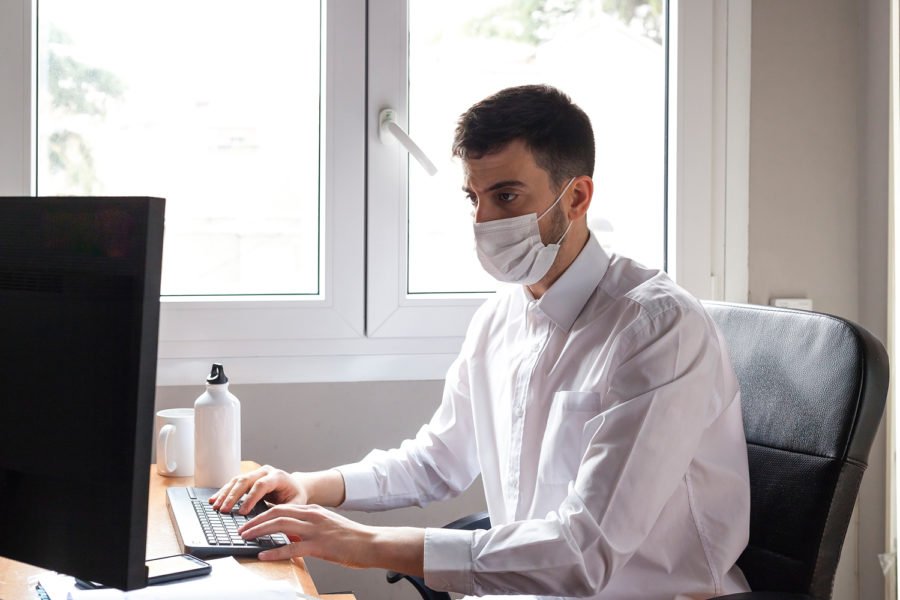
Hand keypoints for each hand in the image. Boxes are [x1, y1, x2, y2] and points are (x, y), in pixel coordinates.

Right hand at [209, 465, 305, 514]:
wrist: (295, 486)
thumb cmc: (296, 496)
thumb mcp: (296, 503)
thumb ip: (286, 511)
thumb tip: (274, 523)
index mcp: (278, 476)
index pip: (261, 485)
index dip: (250, 498)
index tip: (242, 512)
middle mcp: (265, 471)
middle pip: (245, 480)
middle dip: (233, 496)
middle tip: (224, 510)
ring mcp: (256, 473)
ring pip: (237, 480)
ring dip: (225, 494)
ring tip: (215, 506)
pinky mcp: (249, 478)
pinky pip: (234, 483)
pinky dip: (224, 492)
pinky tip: (215, 500)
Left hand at [238, 504, 373, 565]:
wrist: (372, 543)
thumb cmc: (352, 538)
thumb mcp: (329, 525)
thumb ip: (311, 526)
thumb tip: (293, 534)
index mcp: (314, 511)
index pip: (282, 508)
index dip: (262, 514)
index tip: (250, 521)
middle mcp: (312, 516)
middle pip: (277, 513)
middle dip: (256, 520)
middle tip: (241, 529)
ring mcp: (315, 530)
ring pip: (280, 526)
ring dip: (259, 531)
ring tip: (246, 538)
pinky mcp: (319, 546)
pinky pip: (292, 547)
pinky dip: (275, 551)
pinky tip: (264, 554)